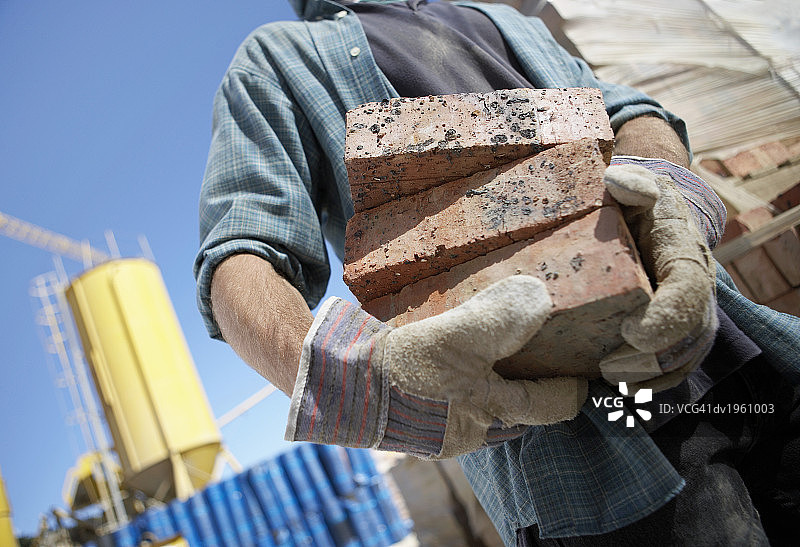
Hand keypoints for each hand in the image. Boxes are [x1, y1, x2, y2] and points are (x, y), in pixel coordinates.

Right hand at [286, 275, 586, 458]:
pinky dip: (462, 391)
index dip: (570, 390)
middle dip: (527, 390)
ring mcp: (444, 434)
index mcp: (488, 412)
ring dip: (493, 391)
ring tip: (488, 360)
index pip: (549, 406)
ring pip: (485, 413)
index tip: (580, 375)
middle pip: (517, 414)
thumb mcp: (456, 335)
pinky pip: (455, 410)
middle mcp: (472, 431)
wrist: (341, 386)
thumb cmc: (402, 367)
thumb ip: (500, 317)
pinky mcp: (419, 427)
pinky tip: (450, 369)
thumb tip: (539, 297)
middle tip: (532, 361)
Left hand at [600, 161, 717, 391]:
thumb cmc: (637, 202)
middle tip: (609, 368)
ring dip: (649, 378)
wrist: (651, 218)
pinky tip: (617, 393)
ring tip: (609, 382)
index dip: (666, 318)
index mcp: (685, 255)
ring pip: (683, 359)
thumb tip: (617, 181)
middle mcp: (696, 290)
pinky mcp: (675, 333)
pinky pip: (672, 369)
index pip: (688, 292)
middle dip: (651, 359)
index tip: (630, 332)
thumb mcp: (635, 185)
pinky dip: (649, 386)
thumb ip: (630, 182)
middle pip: (688, 336)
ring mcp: (690, 315)